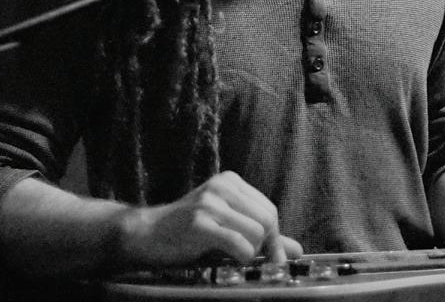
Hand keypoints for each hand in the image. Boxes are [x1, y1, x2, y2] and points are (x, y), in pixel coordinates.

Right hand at [119, 171, 302, 266]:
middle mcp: (222, 187)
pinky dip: (240, 257)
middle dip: (267, 246)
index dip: (274, 237)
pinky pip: (238, 243)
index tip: (271, 257)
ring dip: (251, 253)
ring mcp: (210, 203)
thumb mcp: (227, 227)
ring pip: (256, 232)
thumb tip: (298, 250)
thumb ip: (262, 236)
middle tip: (258, 262)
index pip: (269, 209)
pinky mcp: (199, 223)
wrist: (146, 235)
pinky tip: (228, 259)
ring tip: (234, 258)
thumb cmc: (187, 232)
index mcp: (230, 182)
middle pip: (267, 218)